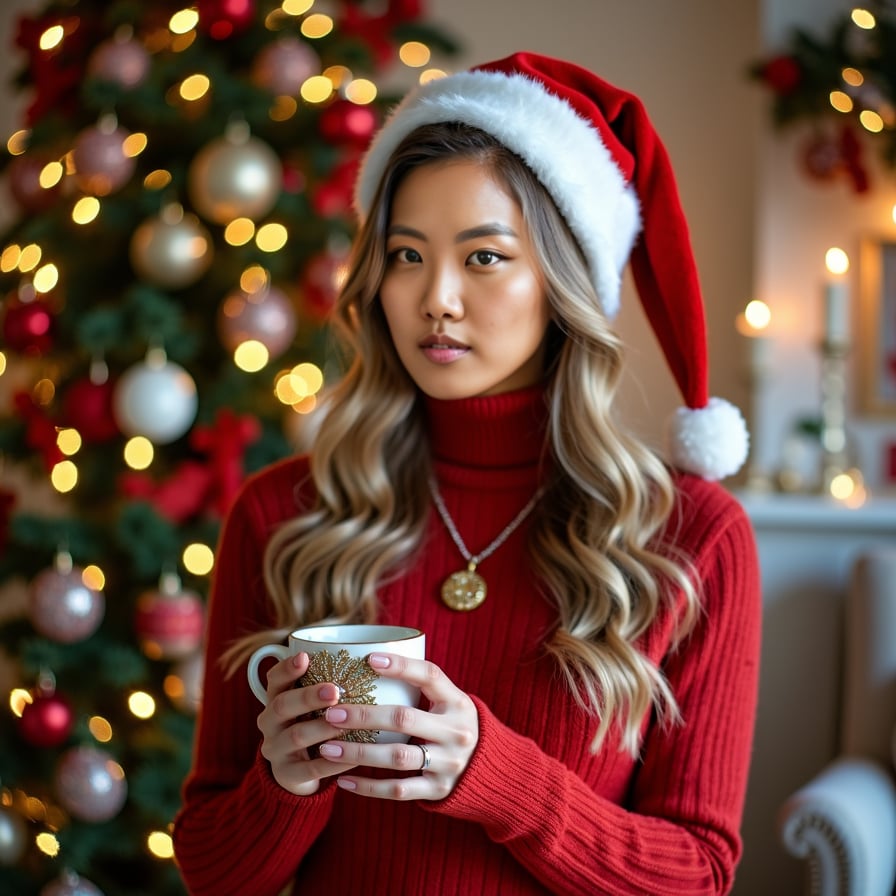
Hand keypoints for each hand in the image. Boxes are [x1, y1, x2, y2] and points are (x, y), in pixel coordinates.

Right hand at [256, 651, 358, 795]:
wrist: (297, 772)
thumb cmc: (311, 724)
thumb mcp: (310, 704)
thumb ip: (325, 683)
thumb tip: (366, 654)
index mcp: (275, 700)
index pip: (274, 680)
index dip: (287, 668)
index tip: (305, 657)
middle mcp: (269, 723)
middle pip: (282, 706)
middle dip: (308, 697)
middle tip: (334, 690)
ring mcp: (276, 750)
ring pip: (296, 736)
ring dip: (322, 728)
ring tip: (346, 724)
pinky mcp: (287, 775)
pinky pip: (311, 769)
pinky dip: (333, 762)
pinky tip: (353, 757)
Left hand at [316, 652, 478, 800]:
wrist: (489, 771)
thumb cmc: (454, 726)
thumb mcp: (450, 703)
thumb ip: (422, 688)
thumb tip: (368, 661)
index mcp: (458, 702)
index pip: (430, 676)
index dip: (401, 666)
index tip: (369, 660)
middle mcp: (455, 731)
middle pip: (404, 719)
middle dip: (364, 715)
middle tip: (331, 713)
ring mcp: (448, 762)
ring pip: (397, 757)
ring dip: (358, 753)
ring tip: (326, 749)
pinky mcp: (438, 790)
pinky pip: (399, 789)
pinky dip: (369, 787)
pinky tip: (343, 782)